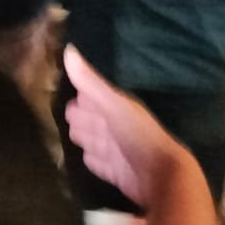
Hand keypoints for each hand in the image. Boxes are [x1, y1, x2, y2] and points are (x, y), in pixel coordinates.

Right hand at [63, 46, 191, 206]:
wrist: (161, 175)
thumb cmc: (137, 135)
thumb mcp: (113, 104)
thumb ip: (91, 82)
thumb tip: (68, 49)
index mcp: (116, 107)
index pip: (92, 97)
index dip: (80, 94)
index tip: (63, 88)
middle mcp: (115, 127)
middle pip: (91, 120)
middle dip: (80, 117)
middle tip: (65, 112)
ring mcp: (115, 151)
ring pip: (93, 141)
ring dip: (84, 138)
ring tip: (70, 134)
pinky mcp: (115, 172)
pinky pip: (97, 163)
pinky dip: (92, 159)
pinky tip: (86, 158)